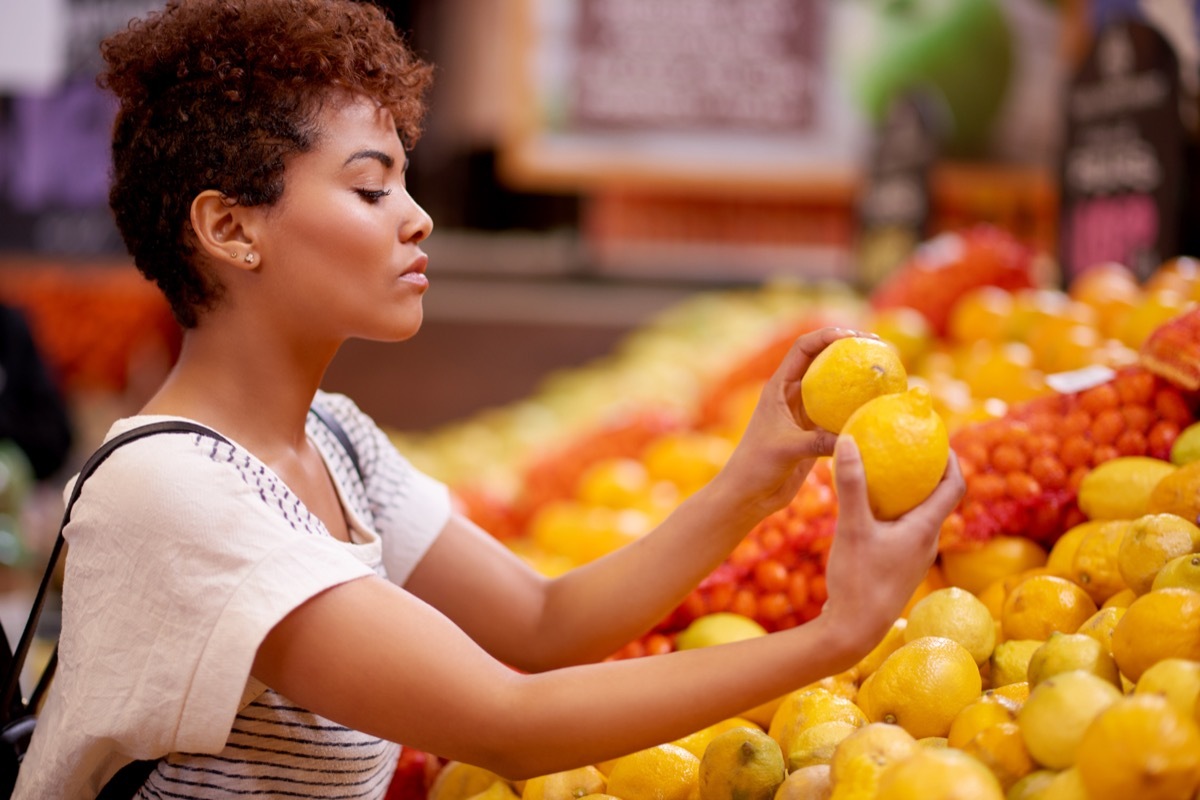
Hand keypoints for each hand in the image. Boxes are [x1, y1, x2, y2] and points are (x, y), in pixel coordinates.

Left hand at [717, 327, 877, 517]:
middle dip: (850, 348)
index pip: (803, 348)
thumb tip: (853, 437)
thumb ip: (818, 442)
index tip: (854, 337)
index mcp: (779, 387)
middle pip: (823, 360)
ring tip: (887, 371)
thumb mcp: (787, 450)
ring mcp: (805, 413)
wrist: (750, 493)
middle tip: (880, 347)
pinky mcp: (814, 432)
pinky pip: (839, 413)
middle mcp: (792, 394)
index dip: (827, 336)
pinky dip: (857, 408)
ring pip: (834, 386)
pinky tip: (880, 408)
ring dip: (857, 377)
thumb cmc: (757, 466)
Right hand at [821, 436, 965, 649]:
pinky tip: (866, 509)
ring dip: (910, 494)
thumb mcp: (852, 528)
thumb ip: (852, 485)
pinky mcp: (897, 568)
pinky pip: (902, 531)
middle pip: (939, 499)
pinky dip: (893, 513)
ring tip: (886, 473)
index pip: (955, 487)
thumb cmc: (858, 581)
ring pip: (919, 517)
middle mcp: (926, 543)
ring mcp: (912, 558)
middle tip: (908, 448)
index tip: (938, 438)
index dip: (953, 459)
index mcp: (925, 530)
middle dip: (928, 472)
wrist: (852, 632)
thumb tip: (849, 440)